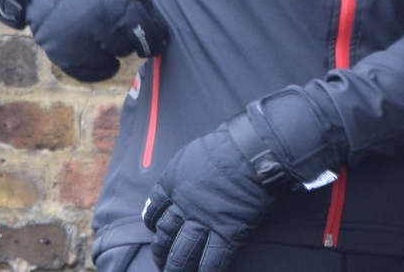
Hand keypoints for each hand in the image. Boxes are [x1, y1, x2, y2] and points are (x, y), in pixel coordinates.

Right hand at [25, 0, 168, 80]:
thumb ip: (144, 6)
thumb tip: (163, 32)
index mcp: (116, 7)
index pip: (147, 35)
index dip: (154, 40)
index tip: (154, 42)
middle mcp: (99, 28)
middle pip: (128, 49)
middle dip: (126, 40)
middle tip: (115, 29)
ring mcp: (80, 46)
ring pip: (111, 63)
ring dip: (110, 52)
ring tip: (100, 36)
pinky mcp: (65, 58)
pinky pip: (92, 74)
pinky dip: (97, 66)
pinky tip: (94, 52)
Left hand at [142, 122, 276, 271]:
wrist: (251, 150)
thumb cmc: (227, 144)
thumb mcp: (192, 152)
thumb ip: (182, 170)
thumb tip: (182, 176)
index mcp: (172, 182)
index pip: (155, 208)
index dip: (151, 221)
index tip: (152, 228)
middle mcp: (183, 205)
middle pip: (164, 234)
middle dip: (160, 250)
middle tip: (160, 259)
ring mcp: (204, 221)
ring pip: (183, 252)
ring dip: (176, 267)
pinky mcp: (227, 232)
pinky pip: (213, 260)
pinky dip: (206, 271)